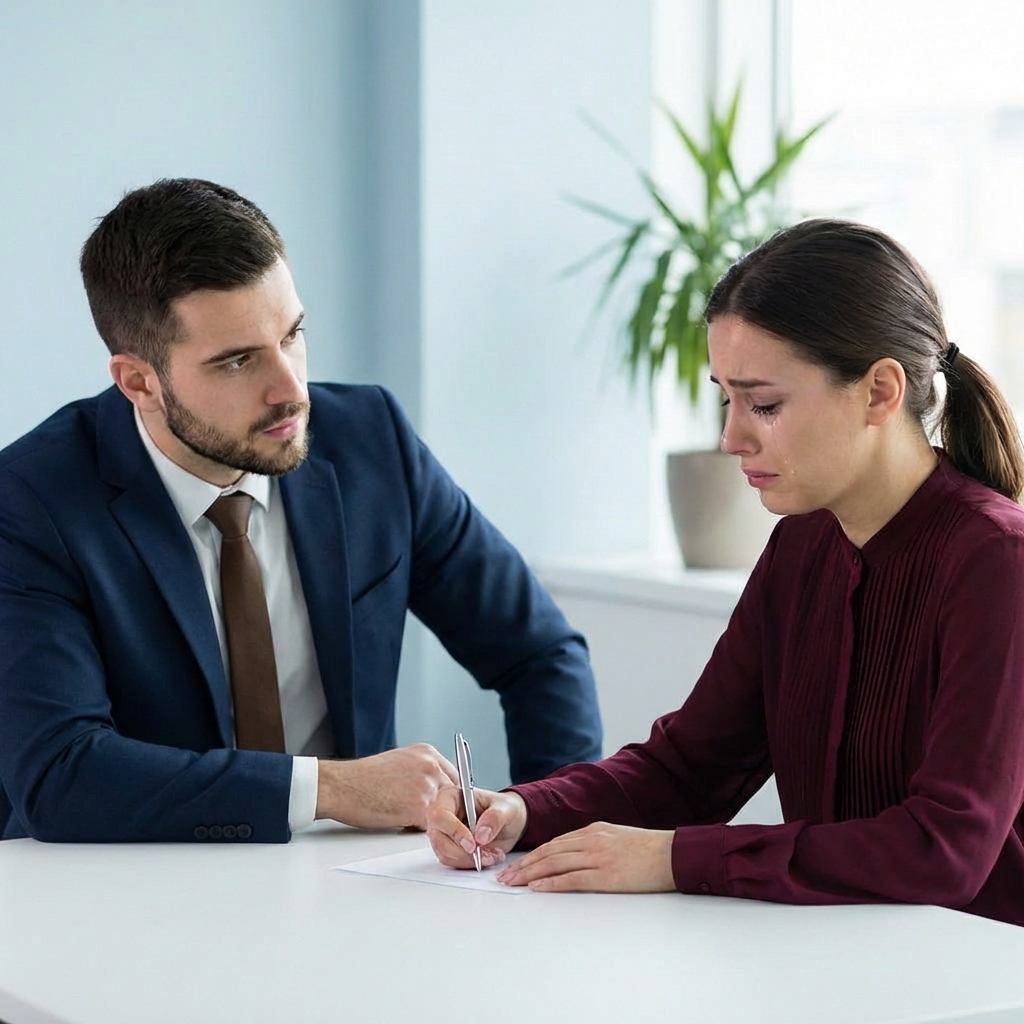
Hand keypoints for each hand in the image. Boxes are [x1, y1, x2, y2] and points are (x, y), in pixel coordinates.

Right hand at [315, 744, 458, 828]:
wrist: (341, 786)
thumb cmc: (362, 778)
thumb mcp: (398, 762)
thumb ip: (420, 771)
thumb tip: (433, 790)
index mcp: (427, 753)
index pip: (454, 776)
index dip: (448, 795)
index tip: (444, 806)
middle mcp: (431, 766)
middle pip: (454, 794)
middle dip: (445, 809)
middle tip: (430, 818)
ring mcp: (427, 786)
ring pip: (444, 811)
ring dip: (432, 820)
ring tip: (409, 820)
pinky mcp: (419, 807)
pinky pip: (431, 825)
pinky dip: (418, 830)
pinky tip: (401, 824)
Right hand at [426, 786, 527, 869]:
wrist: (510, 823)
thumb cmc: (505, 809)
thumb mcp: (507, 809)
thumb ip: (495, 817)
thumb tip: (481, 834)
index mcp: (451, 796)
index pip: (440, 815)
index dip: (454, 831)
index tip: (472, 845)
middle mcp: (443, 815)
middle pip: (439, 839)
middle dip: (464, 852)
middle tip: (487, 855)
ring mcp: (444, 833)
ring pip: (444, 854)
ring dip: (469, 860)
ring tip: (492, 855)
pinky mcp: (449, 849)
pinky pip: (452, 862)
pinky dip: (470, 864)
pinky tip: (486, 857)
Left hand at [495, 822, 675, 891]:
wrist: (672, 854)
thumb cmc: (648, 850)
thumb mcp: (616, 838)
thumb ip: (594, 843)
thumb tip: (574, 856)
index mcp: (593, 830)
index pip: (554, 843)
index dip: (532, 855)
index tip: (516, 865)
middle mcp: (591, 840)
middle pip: (548, 852)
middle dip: (523, 864)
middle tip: (505, 876)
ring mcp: (597, 856)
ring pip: (554, 863)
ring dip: (530, 873)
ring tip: (513, 882)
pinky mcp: (605, 874)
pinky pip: (571, 879)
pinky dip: (551, 883)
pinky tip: (537, 887)